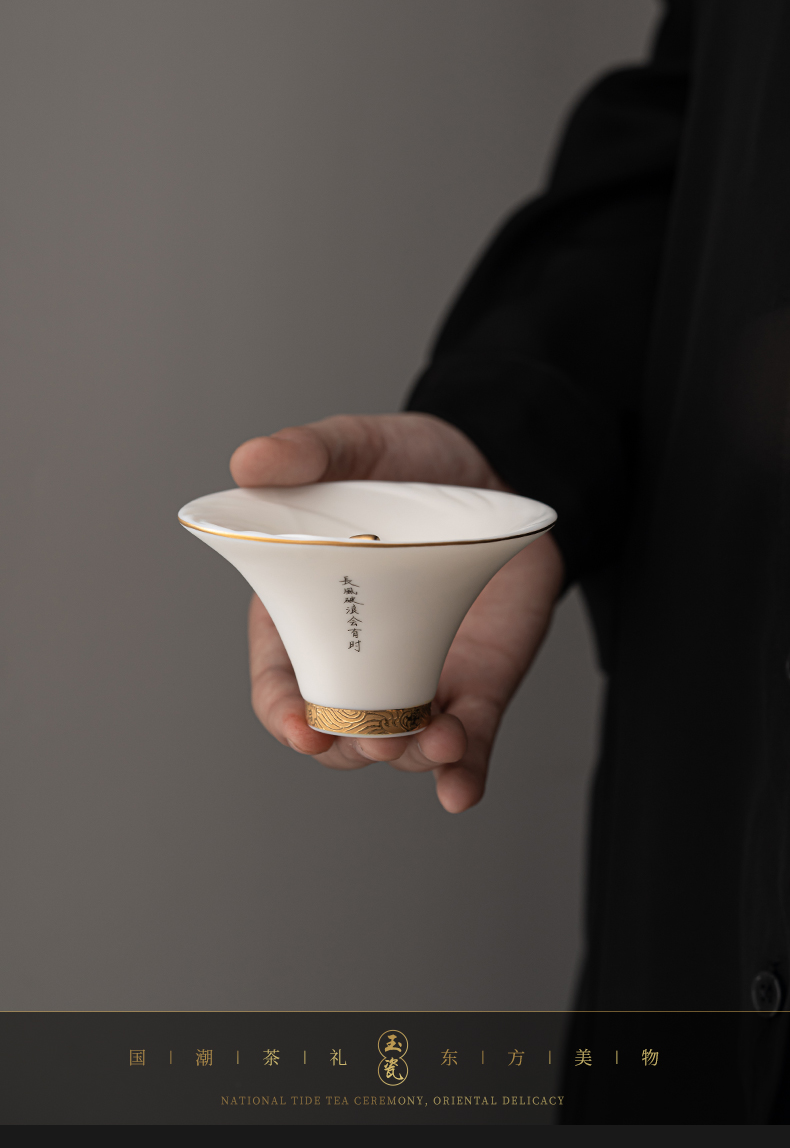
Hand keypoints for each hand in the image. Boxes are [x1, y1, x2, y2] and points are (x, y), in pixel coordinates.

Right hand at [231, 413, 564, 812]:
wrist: (500, 468)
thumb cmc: (410, 463)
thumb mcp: (355, 446)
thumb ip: (306, 452)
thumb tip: (248, 462)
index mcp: (308, 610)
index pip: (281, 682)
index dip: (282, 715)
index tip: (300, 732)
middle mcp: (358, 655)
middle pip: (336, 731)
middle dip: (351, 749)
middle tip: (379, 740)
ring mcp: (417, 675)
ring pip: (400, 746)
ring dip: (411, 759)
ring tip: (438, 739)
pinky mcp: (475, 685)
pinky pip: (467, 742)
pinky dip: (462, 773)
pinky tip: (460, 790)